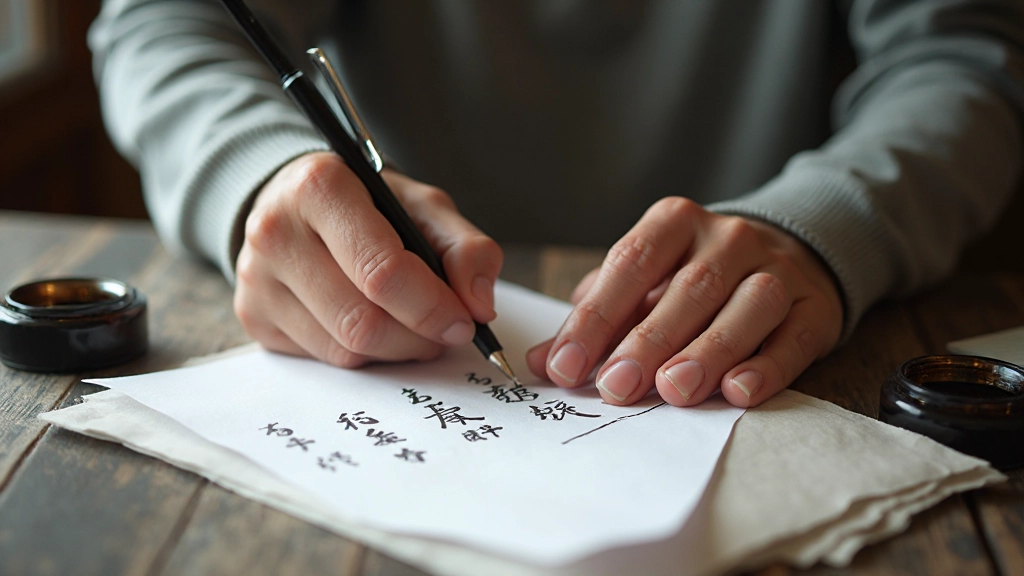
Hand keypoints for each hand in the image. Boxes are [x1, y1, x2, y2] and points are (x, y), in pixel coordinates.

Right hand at [234, 152, 501, 366]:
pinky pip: (324, 359)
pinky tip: (375, 326)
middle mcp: (275, 230)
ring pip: (345, 349)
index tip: (465, 322)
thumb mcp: (424, 208)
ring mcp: (256, 278)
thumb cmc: (371, 205)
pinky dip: (364, 355)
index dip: (433, 307)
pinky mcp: (253, 315)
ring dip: (397, 350)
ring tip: (415, 327)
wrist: (300, 204)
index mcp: (320, 186)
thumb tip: (480, 308)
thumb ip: (466, 249)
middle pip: (363, 321)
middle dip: (419, 337)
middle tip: (447, 332)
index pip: (382, 270)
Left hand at [526, 197, 842, 407]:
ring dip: (709, 350)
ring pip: (746, 306)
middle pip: (689, 288)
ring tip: (674, 390)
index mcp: (675, 222)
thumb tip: (545, 363)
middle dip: (648, 341)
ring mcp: (777, 270)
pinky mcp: (815, 309)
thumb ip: (597, 316)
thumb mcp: (644, 282)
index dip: (596, 318)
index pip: (630, 264)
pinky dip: (766, 367)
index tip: (566, 366)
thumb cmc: (695, 275)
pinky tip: (737, 392)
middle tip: (615, 387)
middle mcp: (729, 238)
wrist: (790, 254)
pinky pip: (792, 338)